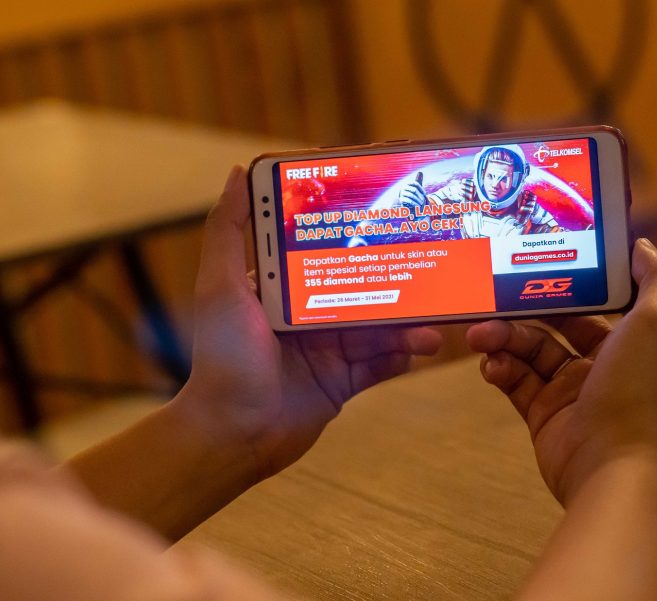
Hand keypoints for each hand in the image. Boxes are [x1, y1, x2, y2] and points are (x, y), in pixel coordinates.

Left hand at [176, 167, 442, 478]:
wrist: (234, 432)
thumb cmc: (223, 356)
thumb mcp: (220, 285)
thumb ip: (229, 230)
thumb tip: (242, 173)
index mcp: (283, 285)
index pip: (324, 246)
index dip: (354, 226)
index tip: (387, 203)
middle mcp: (309, 312)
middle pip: (363, 284)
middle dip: (397, 273)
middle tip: (432, 257)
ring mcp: (329, 347)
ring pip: (380, 323)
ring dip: (409, 318)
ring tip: (435, 316)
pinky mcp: (343, 381)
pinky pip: (383, 362)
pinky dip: (405, 353)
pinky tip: (425, 345)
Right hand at [466, 239, 656, 504]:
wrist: (607, 466)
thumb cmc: (636, 388)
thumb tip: (639, 244)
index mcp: (634, 339)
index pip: (600, 299)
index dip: (572, 278)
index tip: (540, 255)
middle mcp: (605, 362)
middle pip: (557, 321)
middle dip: (523, 307)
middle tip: (492, 296)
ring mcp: (571, 389)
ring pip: (530, 349)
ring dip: (503, 337)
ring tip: (479, 335)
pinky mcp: (542, 412)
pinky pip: (515, 380)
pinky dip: (499, 368)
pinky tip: (489, 365)